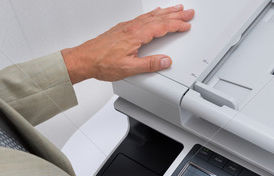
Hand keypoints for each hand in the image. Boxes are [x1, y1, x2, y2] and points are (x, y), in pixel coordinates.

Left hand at [61, 5, 193, 83]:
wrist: (84, 59)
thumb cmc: (102, 63)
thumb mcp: (128, 68)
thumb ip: (149, 65)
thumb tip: (165, 61)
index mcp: (136, 35)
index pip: (161, 27)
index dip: (176, 25)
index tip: (186, 25)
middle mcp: (132, 28)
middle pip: (158, 17)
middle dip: (175, 14)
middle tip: (188, 12)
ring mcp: (127, 27)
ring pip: (150, 15)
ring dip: (165, 12)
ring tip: (176, 9)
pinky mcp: (122, 29)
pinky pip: (142, 17)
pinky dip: (152, 14)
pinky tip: (154, 13)